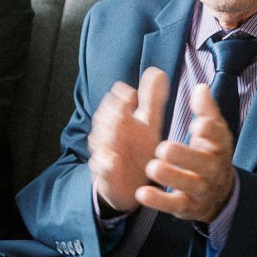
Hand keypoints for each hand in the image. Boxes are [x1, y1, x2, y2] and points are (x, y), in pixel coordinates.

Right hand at [87, 66, 168, 214]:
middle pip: (105, 119)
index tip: (131, 93)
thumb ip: (152, 99)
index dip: (121, 98)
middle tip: (122, 107)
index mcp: (122, 120)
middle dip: (111, 112)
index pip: (116, 103)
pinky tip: (113, 159)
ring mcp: (106, 153)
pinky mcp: (106, 175)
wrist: (129, 185)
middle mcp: (111, 135)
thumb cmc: (138, 149)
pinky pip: (102, 168)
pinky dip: (105, 163)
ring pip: (99, 141)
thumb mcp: (148, 124)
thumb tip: (157, 71)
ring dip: (106, 134)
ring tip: (116, 129)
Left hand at [137, 83, 235, 223]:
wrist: (219, 193)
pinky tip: (142, 192)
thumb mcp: (213, 131)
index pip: (220, 138)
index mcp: (219, 147)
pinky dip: (159, 201)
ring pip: (191, 185)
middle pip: (205, 164)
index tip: (197, 123)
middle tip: (163, 148)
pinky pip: (175, 206)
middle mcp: (214, 170)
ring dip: (172, 177)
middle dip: (185, 156)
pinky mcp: (188, 207)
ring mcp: (202, 190)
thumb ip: (206, 110)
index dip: (210, 132)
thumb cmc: (209, 153)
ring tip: (152, 167)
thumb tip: (200, 88)